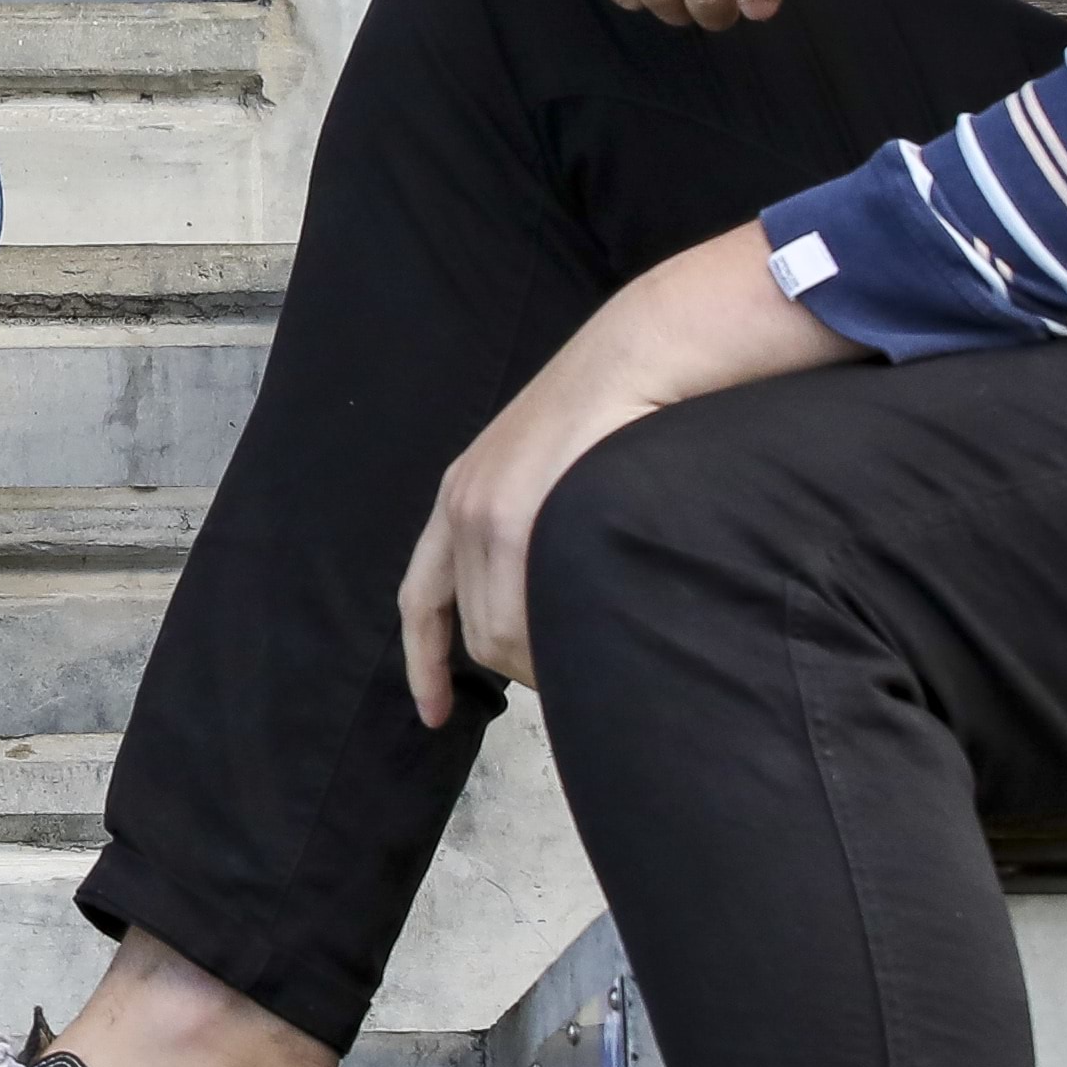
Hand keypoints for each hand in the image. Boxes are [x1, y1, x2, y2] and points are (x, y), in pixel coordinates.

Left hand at [392, 227, 853, 723]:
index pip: (423, 601)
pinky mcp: (518, 512)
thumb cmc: (619, 411)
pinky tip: (592, 637)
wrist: (643, 350)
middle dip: (519, 670)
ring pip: (501, 635)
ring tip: (597, 652)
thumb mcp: (555, 469)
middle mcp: (462, 507)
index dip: (425, 665)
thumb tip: (558, 597)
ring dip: (544, 663)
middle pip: (476, 634)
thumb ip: (540, 526)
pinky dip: (553, 642)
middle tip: (575, 674)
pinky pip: (524, 612)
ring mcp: (486, 510)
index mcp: (461, 497)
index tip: (434, 715)